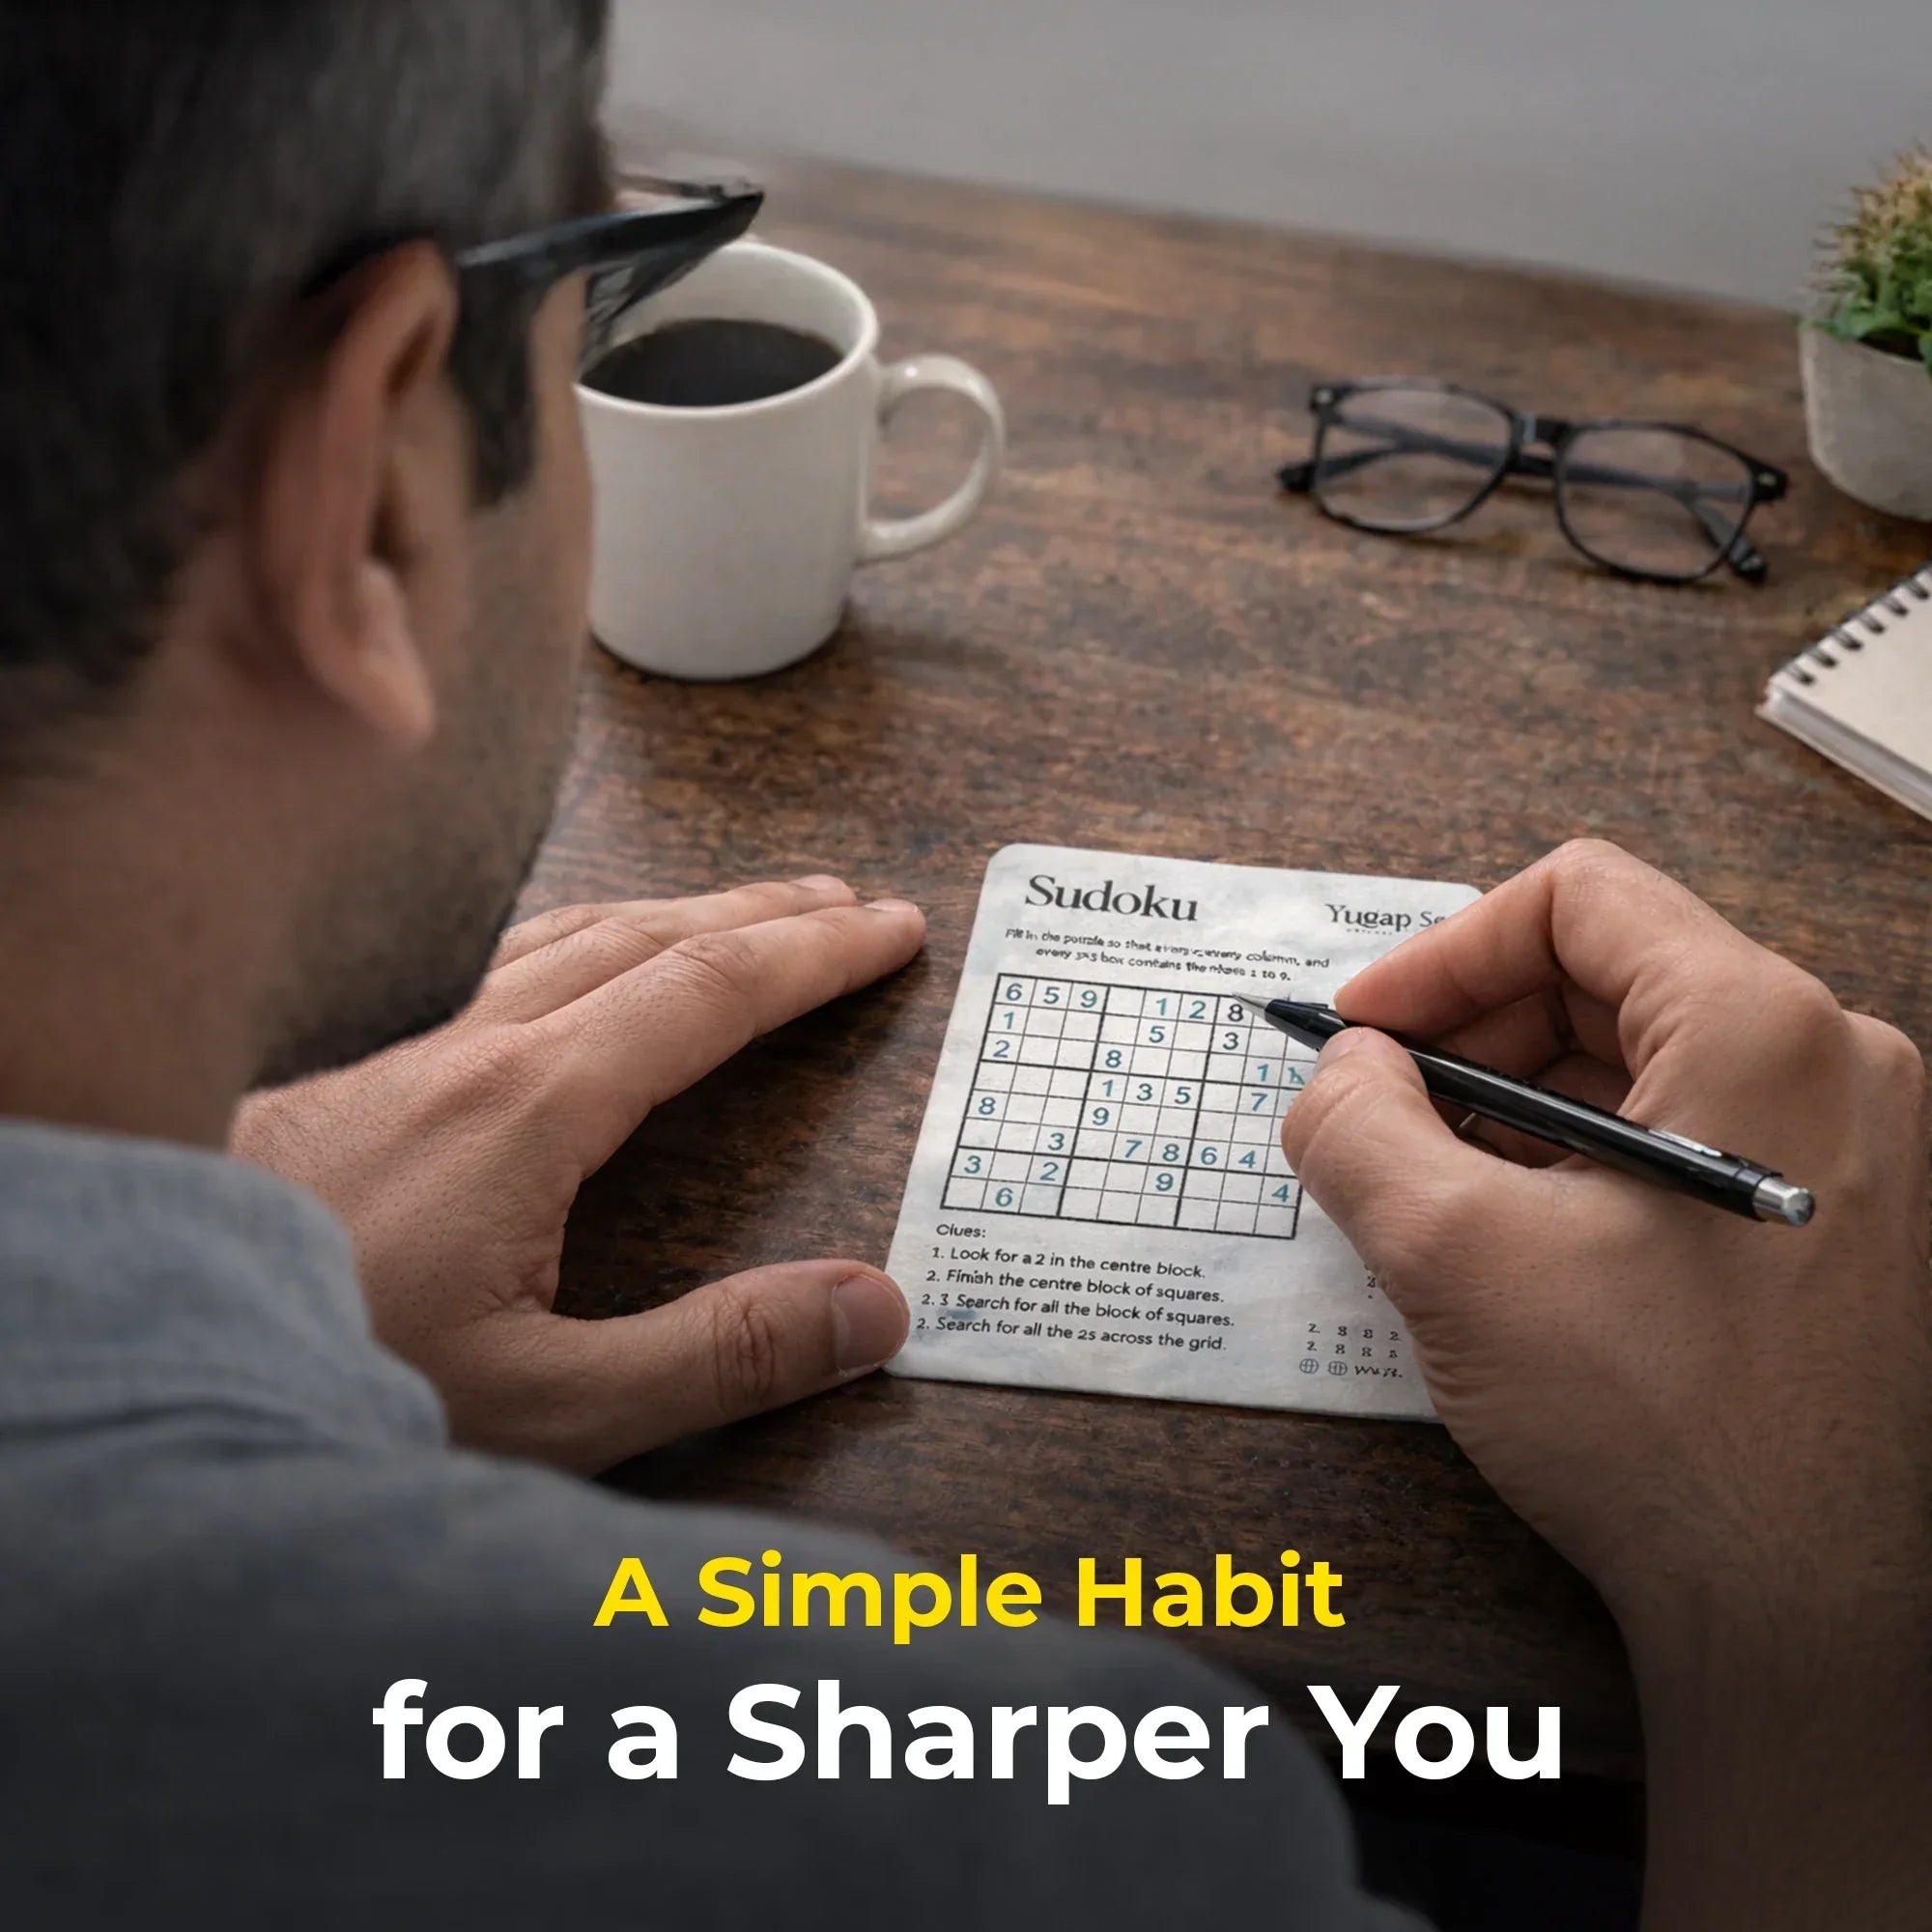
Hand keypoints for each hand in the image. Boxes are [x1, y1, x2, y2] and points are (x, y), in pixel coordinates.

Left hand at [233, 877, 923, 1473]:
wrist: (133, 1350)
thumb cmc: (328, 1381)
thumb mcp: (548, 1409)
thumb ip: (718, 1357)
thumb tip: (873, 1306)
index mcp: (530, 1107)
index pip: (710, 992)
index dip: (815, 957)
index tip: (892, 930)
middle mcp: (465, 1045)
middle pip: (649, 937)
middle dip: (764, 914)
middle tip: (848, 905)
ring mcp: (398, 1042)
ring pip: (565, 933)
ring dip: (677, 912)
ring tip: (744, 913)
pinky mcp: (345, 1065)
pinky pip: (493, 957)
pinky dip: (578, 932)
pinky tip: (563, 960)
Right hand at [1280, 840, 1931, 1629]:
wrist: (1811, 1616)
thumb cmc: (1666, 1435)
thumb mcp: (1452, 1255)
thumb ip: (1356, 1127)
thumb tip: (1339, 1071)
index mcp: (1763, 1029)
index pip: (1578, 897)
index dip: (1443, 953)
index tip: (1366, 1034)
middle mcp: (1838, 1068)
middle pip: (1611, 976)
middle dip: (1473, 1039)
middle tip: (1385, 1118)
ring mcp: (1860, 1152)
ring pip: (1649, 1064)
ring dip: (1522, 1109)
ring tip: (1444, 1196)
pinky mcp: (1846, 1226)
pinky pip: (1693, 1140)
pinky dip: (1589, 1164)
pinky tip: (1525, 1244)